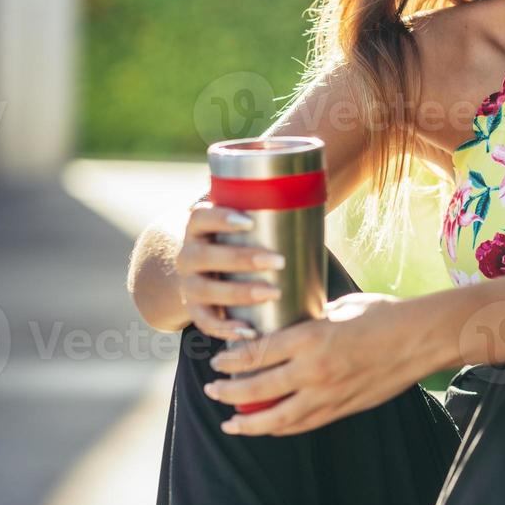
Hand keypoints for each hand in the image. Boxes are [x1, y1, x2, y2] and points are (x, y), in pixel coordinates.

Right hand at [174, 200, 285, 341]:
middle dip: (240, 258)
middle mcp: (188, 255)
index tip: (249, 220)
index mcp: (199, 226)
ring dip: (238, 293)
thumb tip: (317, 171)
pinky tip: (249, 332)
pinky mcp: (196, 310)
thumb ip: (272, 200)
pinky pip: (205, 323)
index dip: (220, 218)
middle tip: (276, 260)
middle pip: (204, 256)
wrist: (207, 267)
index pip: (200, 217)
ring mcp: (189, 284)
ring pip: (204, 290)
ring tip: (272, 292)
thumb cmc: (243, 236)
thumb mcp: (249, 215)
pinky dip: (226, 329)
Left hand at [202, 291, 437, 435]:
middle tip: (211, 390)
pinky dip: (280, 428)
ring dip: (248, 421)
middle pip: (256, 388)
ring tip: (230, 422)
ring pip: (276, 417)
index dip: (230, 359)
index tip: (218, 360)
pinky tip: (267, 427)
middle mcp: (313, 369)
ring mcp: (327, 394)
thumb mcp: (340, 307)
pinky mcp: (341, 409)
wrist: (422, 339)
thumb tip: (290, 322)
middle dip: (227, 392)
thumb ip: (311, 319)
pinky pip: (302, 424)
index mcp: (309, 337)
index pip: (255, 353)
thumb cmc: (384, 315)